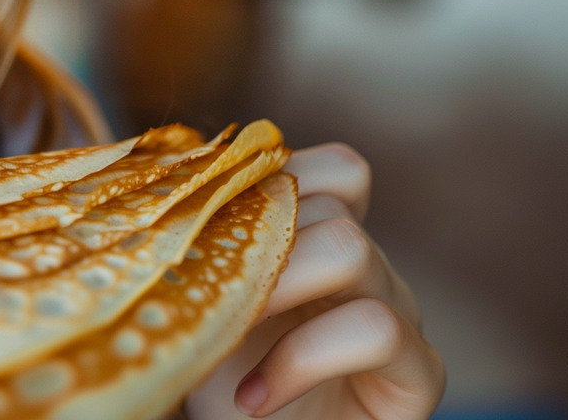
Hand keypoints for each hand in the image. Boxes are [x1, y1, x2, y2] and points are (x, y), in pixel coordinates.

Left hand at [185, 144, 445, 418]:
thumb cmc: (217, 371)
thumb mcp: (202, 295)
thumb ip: (204, 236)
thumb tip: (148, 170)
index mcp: (328, 238)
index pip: (337, 169)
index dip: (282, 179)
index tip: (210, 218)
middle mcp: (374, 267)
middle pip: (329, 205)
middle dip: (255, 240)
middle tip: (202, 284)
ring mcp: (401, 313)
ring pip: (351, 249)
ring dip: (274, 286)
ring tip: (224, 334)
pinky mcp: (420, 373)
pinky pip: (376, 328)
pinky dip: (302, 360)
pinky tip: (253, 397)